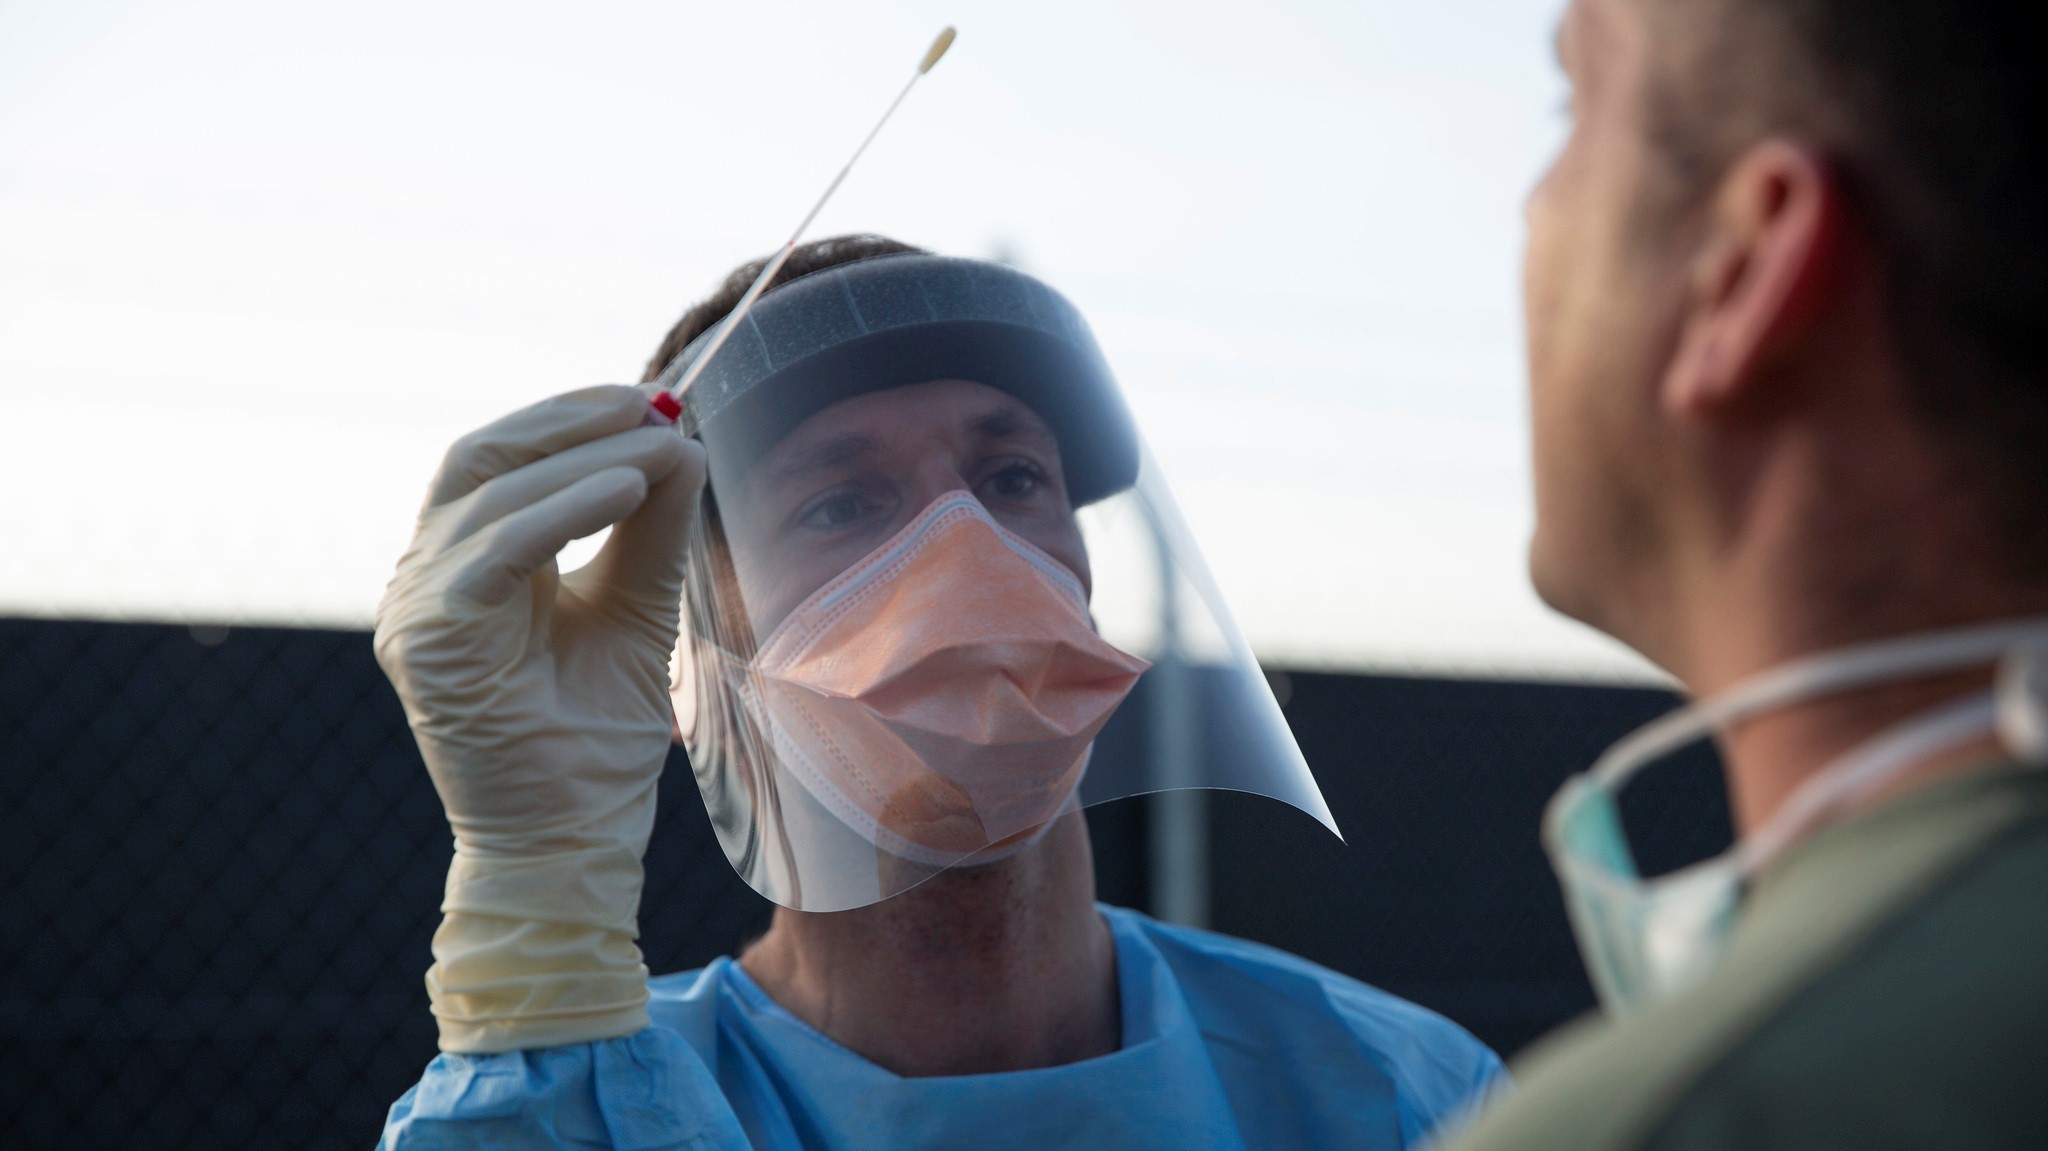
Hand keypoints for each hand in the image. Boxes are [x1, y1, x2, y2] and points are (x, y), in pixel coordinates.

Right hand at [374, 384, 704, 1052]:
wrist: (568, 847)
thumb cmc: (594, 746)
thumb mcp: (634, 616)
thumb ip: (650, 534)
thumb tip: (683, 442)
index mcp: (466, 570)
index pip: (502, 463)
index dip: (572, 418)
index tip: (657, 401)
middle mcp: (426, 580)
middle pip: (479, 456)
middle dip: (568, 416)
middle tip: (652, 399)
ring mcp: (416, 609)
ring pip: (486, 490)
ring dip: (581, 455)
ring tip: (659, 441)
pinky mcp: (431, 640)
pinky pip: (495, 549)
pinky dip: (563, 509)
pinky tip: (628, 488)